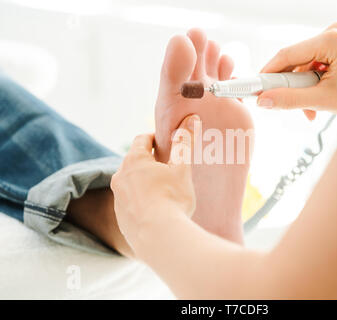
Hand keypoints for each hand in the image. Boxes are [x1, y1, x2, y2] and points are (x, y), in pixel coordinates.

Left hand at [110, 114, 198, 253]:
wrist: (160, 238)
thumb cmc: (172, 199)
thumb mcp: (182, 168)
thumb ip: (185, 142)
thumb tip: (191, 117)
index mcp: (134, 161)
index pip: (141, 140)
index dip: (154, 138)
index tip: (166, 143)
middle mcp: (120, 178)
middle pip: (134, 162)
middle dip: (150, 162)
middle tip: (169, 167)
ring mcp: (118, 200)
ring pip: (132, 184)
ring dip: (145, 183)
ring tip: (165, 191)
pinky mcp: (121, 219)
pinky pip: (131, 204)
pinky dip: (143, 203)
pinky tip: (158, 211)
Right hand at [258, 23, 336, 119]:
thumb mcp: (324, 99)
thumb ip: (291, 100)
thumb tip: (265, 100)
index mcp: (331, 40)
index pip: (287, 55)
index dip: (268, 73)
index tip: (255, 88)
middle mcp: (332, 33)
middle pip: (294, 61)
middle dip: (289, 86)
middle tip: (282, 104)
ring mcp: (335, 39)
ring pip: (303, 66)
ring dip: (301, 89)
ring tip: (310, 110)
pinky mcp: (336, 47)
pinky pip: (313, 66)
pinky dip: (311, 84)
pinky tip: (316, 100)